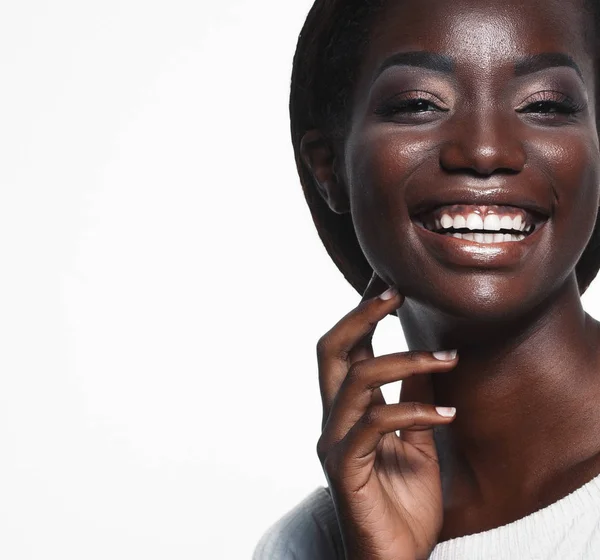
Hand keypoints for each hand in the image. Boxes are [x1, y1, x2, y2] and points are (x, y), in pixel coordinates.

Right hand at [316, 274, 457, 559]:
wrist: (395, 554)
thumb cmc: (404, 498)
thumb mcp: (417, 437)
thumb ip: (414, 397)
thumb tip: (431, 357)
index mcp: (349, 408)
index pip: (348, 349)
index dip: (363, 313)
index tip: (389, 283)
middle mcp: (334, 418)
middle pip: (330, 350)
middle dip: (360, 315)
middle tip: (395, 292)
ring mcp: (334, 441)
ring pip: (357, 379)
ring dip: (406, 362)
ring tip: (449, 360)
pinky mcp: (344, 466)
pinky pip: (375, 425)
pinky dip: (415, 412)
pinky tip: (448, 414)